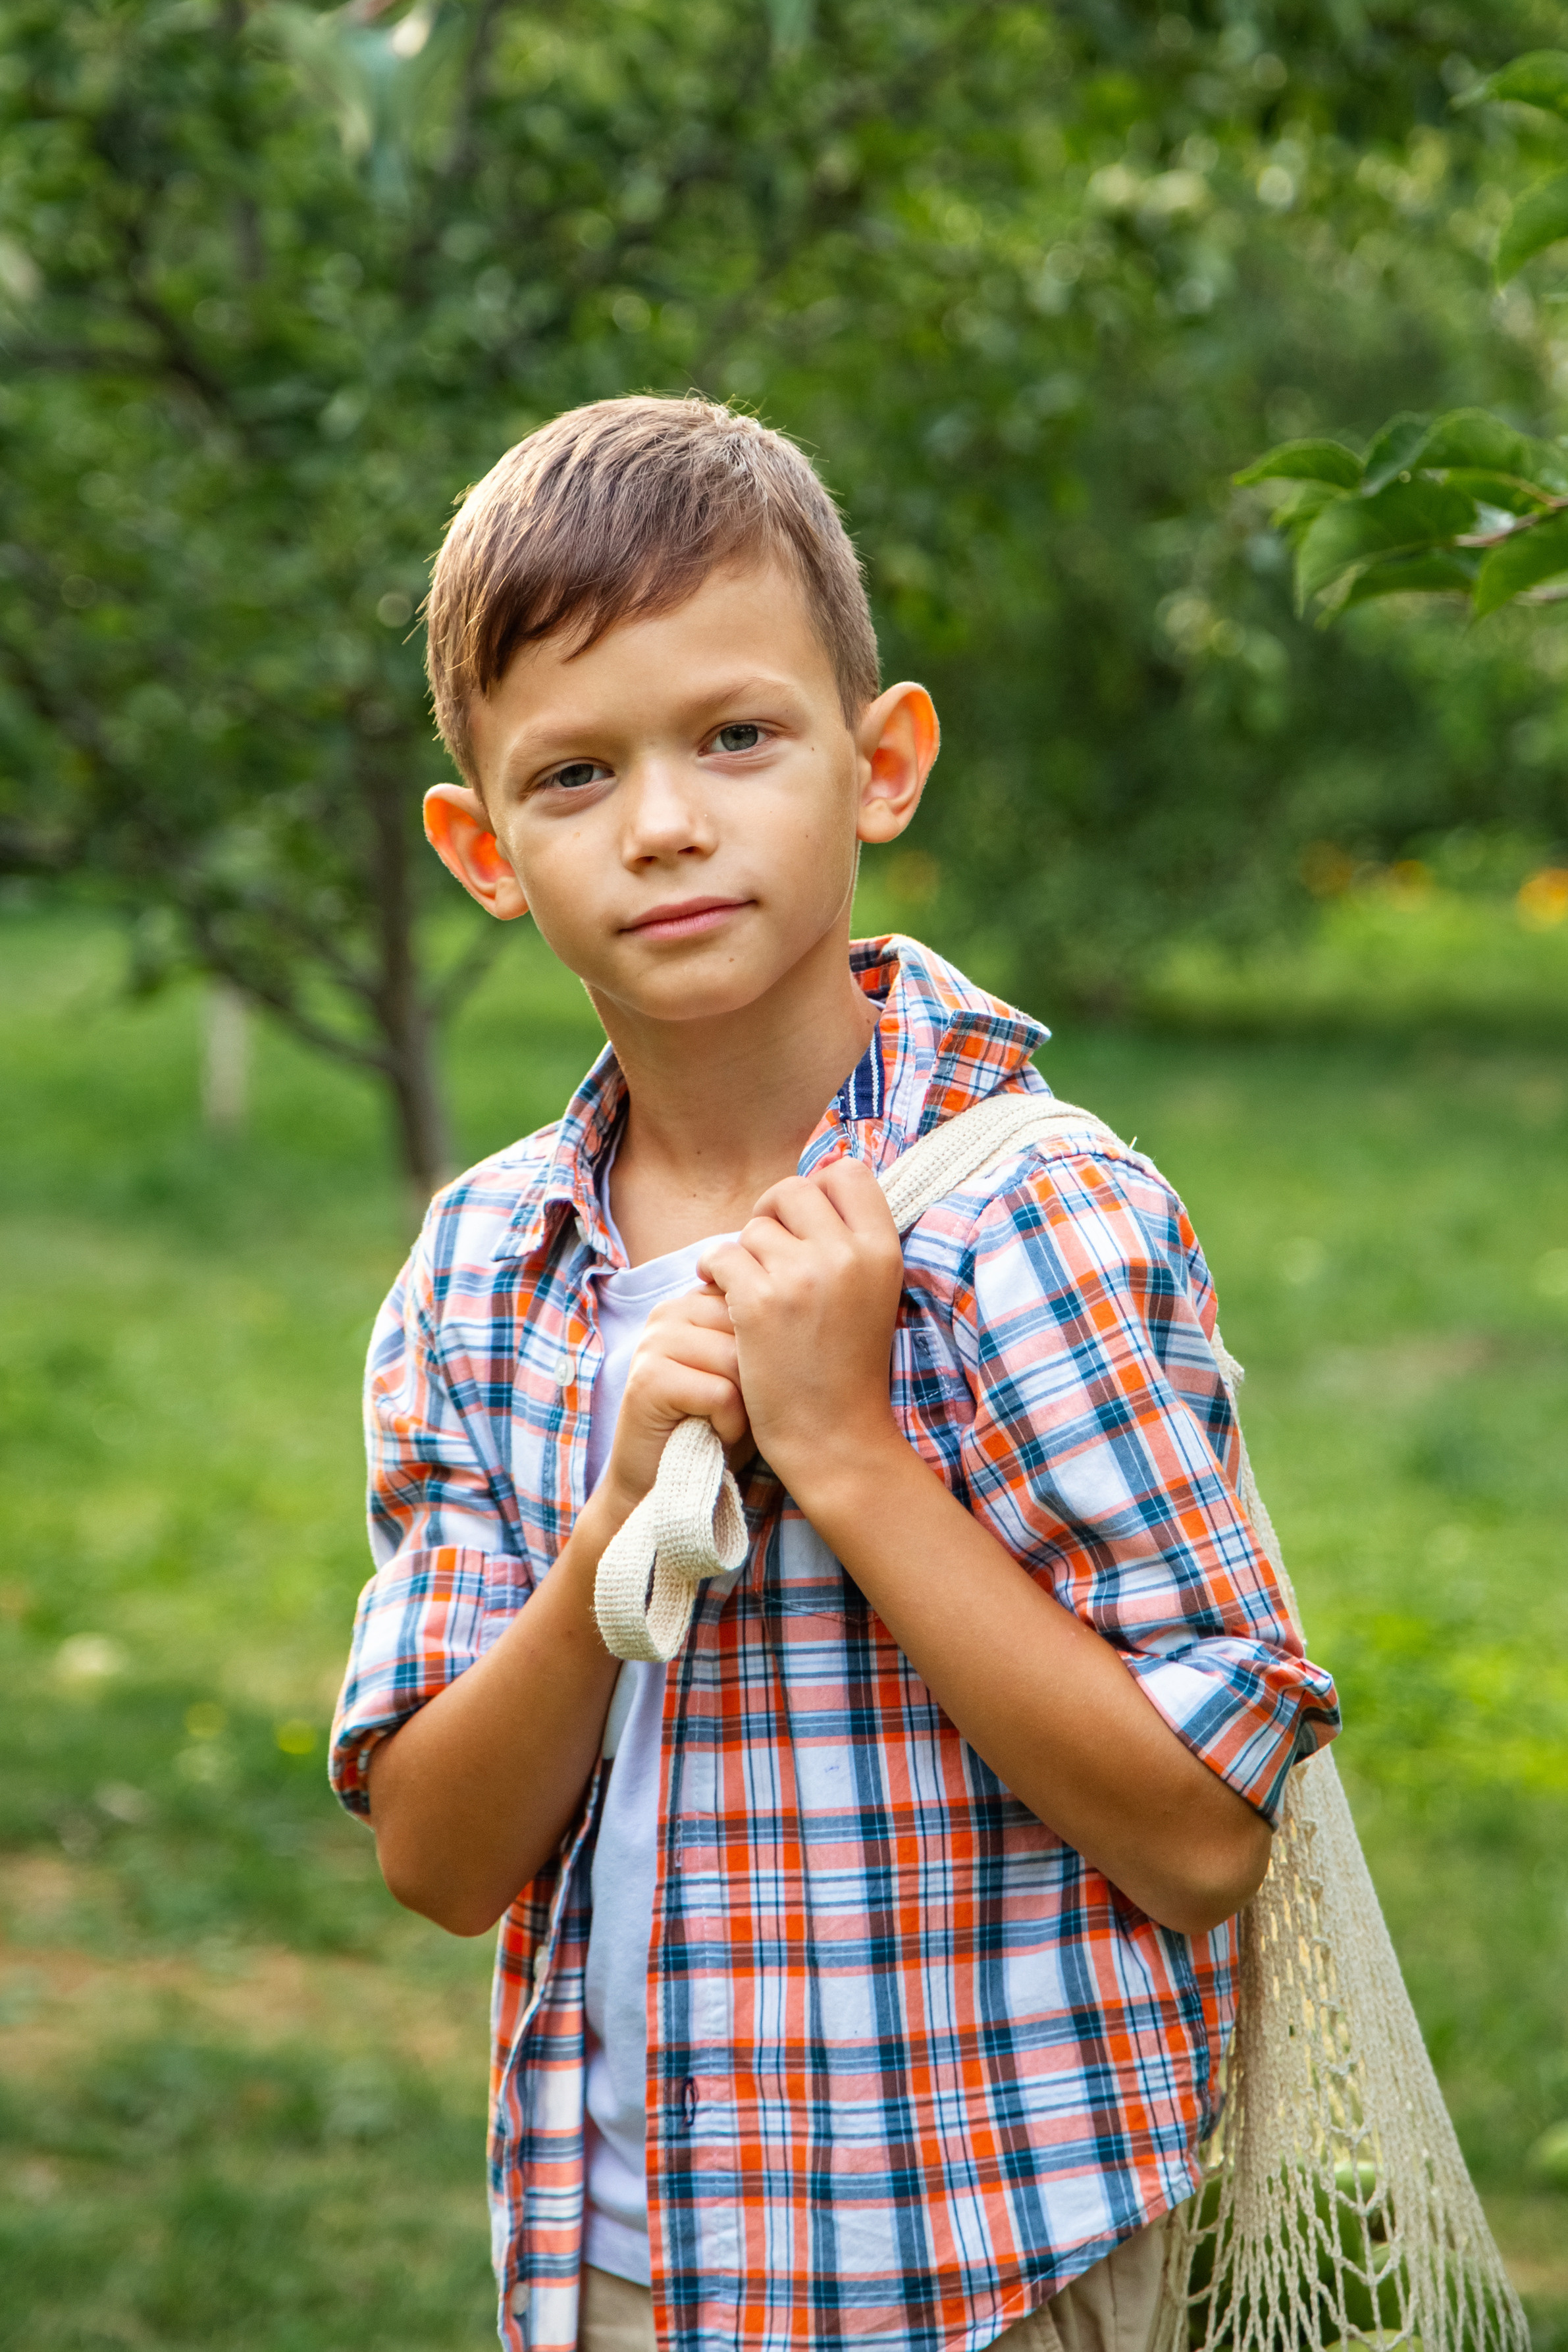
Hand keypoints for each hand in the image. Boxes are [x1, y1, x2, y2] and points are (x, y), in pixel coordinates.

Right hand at [597, 1286, 751, 1520]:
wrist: (668, 1484)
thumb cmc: (720, 1426)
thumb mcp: (751, 1371)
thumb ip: (764, 1332)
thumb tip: (809, 1305)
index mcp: (694, 1302)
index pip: (755, 1296)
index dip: (773, 1344)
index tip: (764, 1378)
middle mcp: (669, 1312)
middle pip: (749, 1325)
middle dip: (761, 1373)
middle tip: (745, 1405)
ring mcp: (654, 1342)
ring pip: (736, 1358)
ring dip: (746, 1403)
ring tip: (727, 1420)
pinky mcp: (648, 1380)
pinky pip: (720, 1393)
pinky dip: (730, 1424)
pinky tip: (715, 1434)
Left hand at [697, 1157, 904, 1504]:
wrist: (835, 1439)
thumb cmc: (847, 1367)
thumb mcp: (873, 1293)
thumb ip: (850, 1242)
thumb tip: (815, 1184)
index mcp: (883, 1250)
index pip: (849, 1173)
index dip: (820, 1188)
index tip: (803, 1222)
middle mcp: (847, 1255)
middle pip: (795, 1189)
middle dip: (773, 1214)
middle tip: (765, 1250)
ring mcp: (803, 1277)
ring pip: (754, 1226)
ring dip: (743, 1252)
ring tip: (748, 1287)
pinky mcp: (760, 1303)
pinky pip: (722, 1255)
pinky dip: (713, 1271)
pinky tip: (721, 1296)